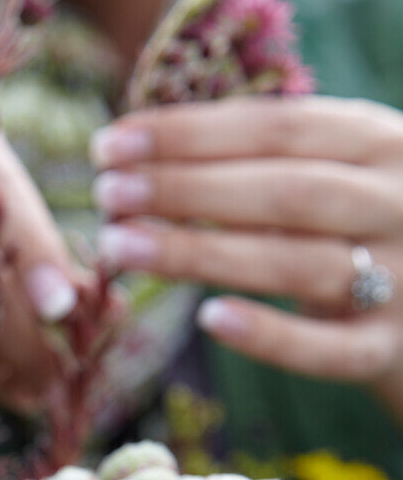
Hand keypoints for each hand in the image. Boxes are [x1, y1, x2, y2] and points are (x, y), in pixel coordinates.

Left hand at [92, 96, 402, 420]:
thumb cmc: (362, 235)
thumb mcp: (336, 178)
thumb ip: (264, 164)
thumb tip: (142, 156)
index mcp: (381, 143)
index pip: (277, 128)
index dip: (189, 135)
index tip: (110, 144)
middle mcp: (401, 203)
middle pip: (284, 191)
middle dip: (185, 189)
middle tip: (106, 193)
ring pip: (297, 263)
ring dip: (200, 254)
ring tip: (119, 247)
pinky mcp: (389, 349)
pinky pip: (328, 350)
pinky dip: (269, 336)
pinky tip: (207, 318)